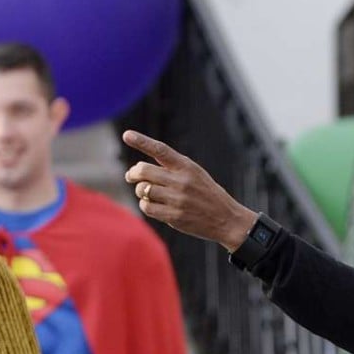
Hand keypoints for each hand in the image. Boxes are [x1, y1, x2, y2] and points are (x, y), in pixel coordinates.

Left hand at [122, 130, 257, 251]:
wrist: (226, 219)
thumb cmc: (207, 194)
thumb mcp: (195, 174)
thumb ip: (172, 168)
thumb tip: (139, 168)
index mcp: (187, 167)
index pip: (161, 150)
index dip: (142, 141)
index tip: (127, 135)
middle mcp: (182, 181)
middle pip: (144, 171)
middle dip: (133, 173)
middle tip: (130, 176)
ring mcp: (178, 199)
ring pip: (143, 190)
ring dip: (140, 191)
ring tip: (147, 193)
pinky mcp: (174, 216)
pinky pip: (147, 207)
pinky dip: (145, 205)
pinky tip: (152, 205)